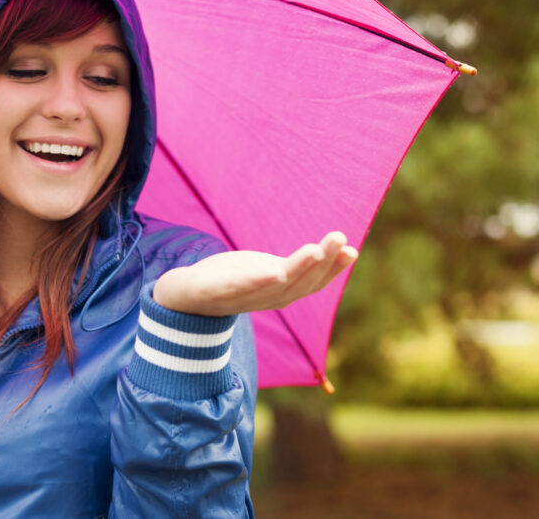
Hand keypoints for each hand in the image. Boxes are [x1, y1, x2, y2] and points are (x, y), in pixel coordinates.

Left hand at [152, 232, 357, 316]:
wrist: (186, 296)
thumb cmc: (234, 280)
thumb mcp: (272, 270)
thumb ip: (301, 265)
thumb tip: (344, 248)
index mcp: (282, 292)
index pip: (314, 283)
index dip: (334, 269)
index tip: (351, 250)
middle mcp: (268, 298)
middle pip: (301, 282)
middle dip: (323, 262)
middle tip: (340, 240)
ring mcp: (244, 297)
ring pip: (277, 284)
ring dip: (298, 268)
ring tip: (315, 249)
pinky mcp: (218, 292)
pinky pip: (240, 287)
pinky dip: (258, 281)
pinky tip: (274, 271)